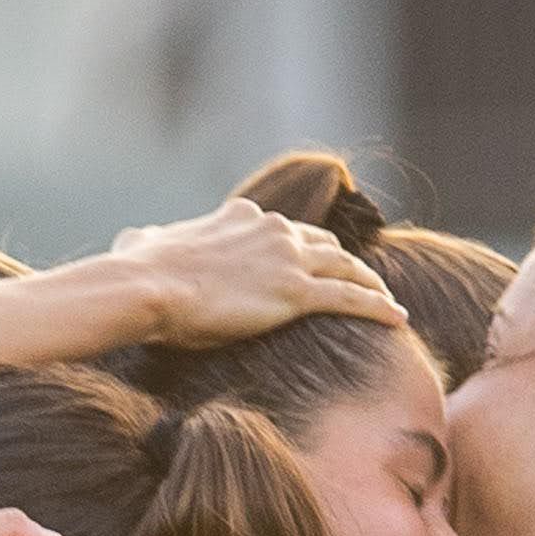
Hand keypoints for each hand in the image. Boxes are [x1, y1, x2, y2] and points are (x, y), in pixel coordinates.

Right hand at [108, 198, 404, 349]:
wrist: (146, 287)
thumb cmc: (138, 271)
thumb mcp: (142, 243)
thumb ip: (151, 240)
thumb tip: (135, 241)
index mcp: (239, 216)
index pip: (283, 228)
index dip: (303, 245)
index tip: (313, 259)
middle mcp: (271, 228)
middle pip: (325, 243)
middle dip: (345, 261)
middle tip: (363, 279)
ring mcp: (287, 258)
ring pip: (346, 267)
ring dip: (371, 283)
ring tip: (388, 302)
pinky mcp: (295, 292)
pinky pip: (351, 298)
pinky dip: (379, 307)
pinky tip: (399, 319)